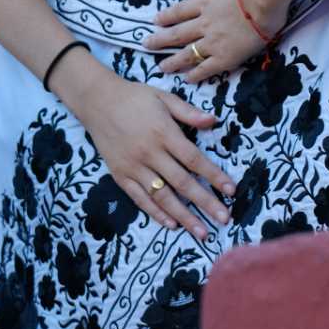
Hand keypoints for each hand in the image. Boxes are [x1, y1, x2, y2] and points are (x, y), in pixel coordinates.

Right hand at [62, 65, 235, 240]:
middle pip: (182, 182)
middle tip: (224, 219)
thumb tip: (214, 121)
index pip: (193, 159)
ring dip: (183, 216)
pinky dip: (155, 212)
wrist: (96, 101)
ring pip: (162, 196)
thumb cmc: (134, 97)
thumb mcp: (163, 97)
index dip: (214, 176)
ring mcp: (133, 167)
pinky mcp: (120, 175)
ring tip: (201, 232)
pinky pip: (139, 198)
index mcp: (163, 133)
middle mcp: (149, 153)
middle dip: (205, 202)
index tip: (231, 190)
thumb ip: (188, 112)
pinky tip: (171, 224)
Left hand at [146, 0, 275, 82]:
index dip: (167, 16)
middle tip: (146, 45)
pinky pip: (207, 68)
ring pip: (188, 53)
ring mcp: (213, 41)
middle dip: (160, 40)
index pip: (180, 11)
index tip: (156, 20)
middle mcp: (205, 23)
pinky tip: (187, 79)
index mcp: (206, 3)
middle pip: (178, 34)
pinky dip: (196, 74)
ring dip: (173, 61)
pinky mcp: (226, 56)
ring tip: (162, 67)